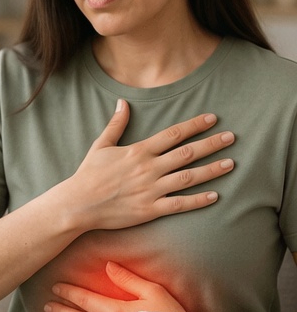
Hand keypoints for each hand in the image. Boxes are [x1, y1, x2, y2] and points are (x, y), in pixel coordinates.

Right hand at [65, 100, 234, 231]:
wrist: (80, 203)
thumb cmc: (90, 173)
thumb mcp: (102, 144)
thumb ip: (116, 124)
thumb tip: (123, 102)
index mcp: (139, 150)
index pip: (173, 134)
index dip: (194, 125)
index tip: (212, 119)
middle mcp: (149, 168)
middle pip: (187, 153)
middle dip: (211, 144)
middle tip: (231, 137)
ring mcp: (152, 190)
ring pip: (188, 178)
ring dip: (211, 170)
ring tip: (230, 163)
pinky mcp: (151, 210)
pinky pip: (180, 204)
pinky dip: (198, 200)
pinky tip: (215, 195)